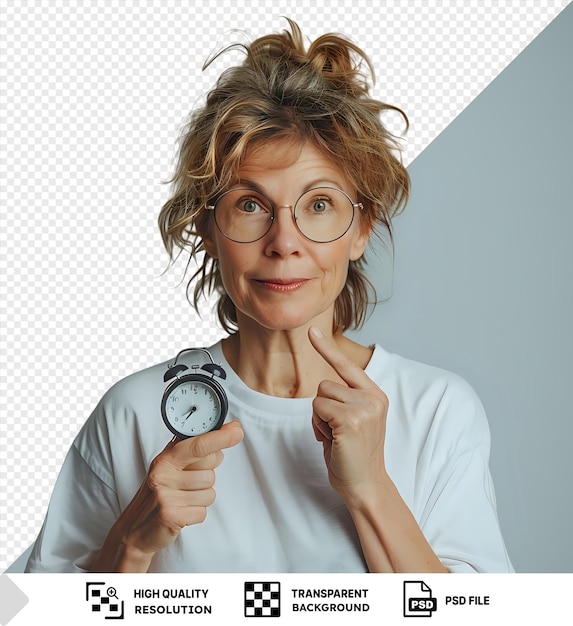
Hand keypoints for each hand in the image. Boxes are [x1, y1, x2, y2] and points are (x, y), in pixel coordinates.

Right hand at [112, 421, 243, 563]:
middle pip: (210, 470)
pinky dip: (196, 514)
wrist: (136, 527)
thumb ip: (195, 448)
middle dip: (207, 475)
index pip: (199, 444)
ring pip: (209, 493)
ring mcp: (165, 495)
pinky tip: (182, 511)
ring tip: (184, 498)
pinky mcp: (170, 516)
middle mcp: (163, 473)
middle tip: (190, 481)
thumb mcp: (172, 465)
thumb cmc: (162, 491)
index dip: (221, 437)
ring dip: (201, 498)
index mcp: (166, 457)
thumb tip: (229, 430)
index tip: (237, 431)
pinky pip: (202, 512)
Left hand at [308, 326, 388, 504]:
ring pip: (319, 396)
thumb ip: (346, 400)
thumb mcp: (355, 420)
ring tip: (335, 437)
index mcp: (375, 395)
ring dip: (319, 418)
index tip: (312, 331)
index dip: (327, 348)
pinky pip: (318, 409)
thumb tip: (324, 387)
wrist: (366, 485)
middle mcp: (373, 397)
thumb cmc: (354, 456)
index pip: (347, 366)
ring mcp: (364, 407)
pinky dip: (318, 426)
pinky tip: (333, 441)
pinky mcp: (351, 419)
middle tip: (335, 431)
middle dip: (322, 408)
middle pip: (325, 384)